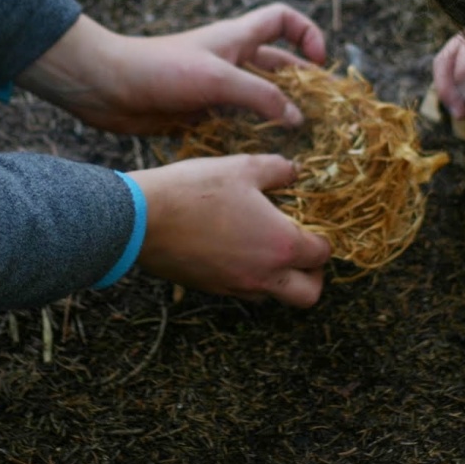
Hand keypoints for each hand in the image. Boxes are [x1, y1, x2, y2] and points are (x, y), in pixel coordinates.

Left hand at [18, 5, 326, 135]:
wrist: (105, 87)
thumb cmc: (160, 71)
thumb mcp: (217, 79)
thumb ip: (259, 96)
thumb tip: (296, 117)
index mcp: (237, 38)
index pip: (282, 19)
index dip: (306, 33)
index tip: (320, 62)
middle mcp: (230, 60)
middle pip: (279, 66)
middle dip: (304, 87)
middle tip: (329, 115)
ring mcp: (215, 88)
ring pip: (259, 100)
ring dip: (279, 118)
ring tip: (304, 144)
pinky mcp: (199, 114)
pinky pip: (236, 125)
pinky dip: (251, 138)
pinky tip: (262, 157)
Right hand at [129, 154, 331, 306]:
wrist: (141, 219)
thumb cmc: (195, 189)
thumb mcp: (243, 167)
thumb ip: (278, 169)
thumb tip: (294, 171)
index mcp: (281, 244)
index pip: (322, 254)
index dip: (323, 238)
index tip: (312, 223)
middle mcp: (263, 274)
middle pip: (308, 294)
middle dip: (313, 274)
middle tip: (302, 250)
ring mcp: (235, 287)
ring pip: (274, 296)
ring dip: (280, 278)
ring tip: (266, 246)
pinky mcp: (211, 289)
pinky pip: (243, 292)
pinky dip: (249, 278)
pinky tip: (235, 248)